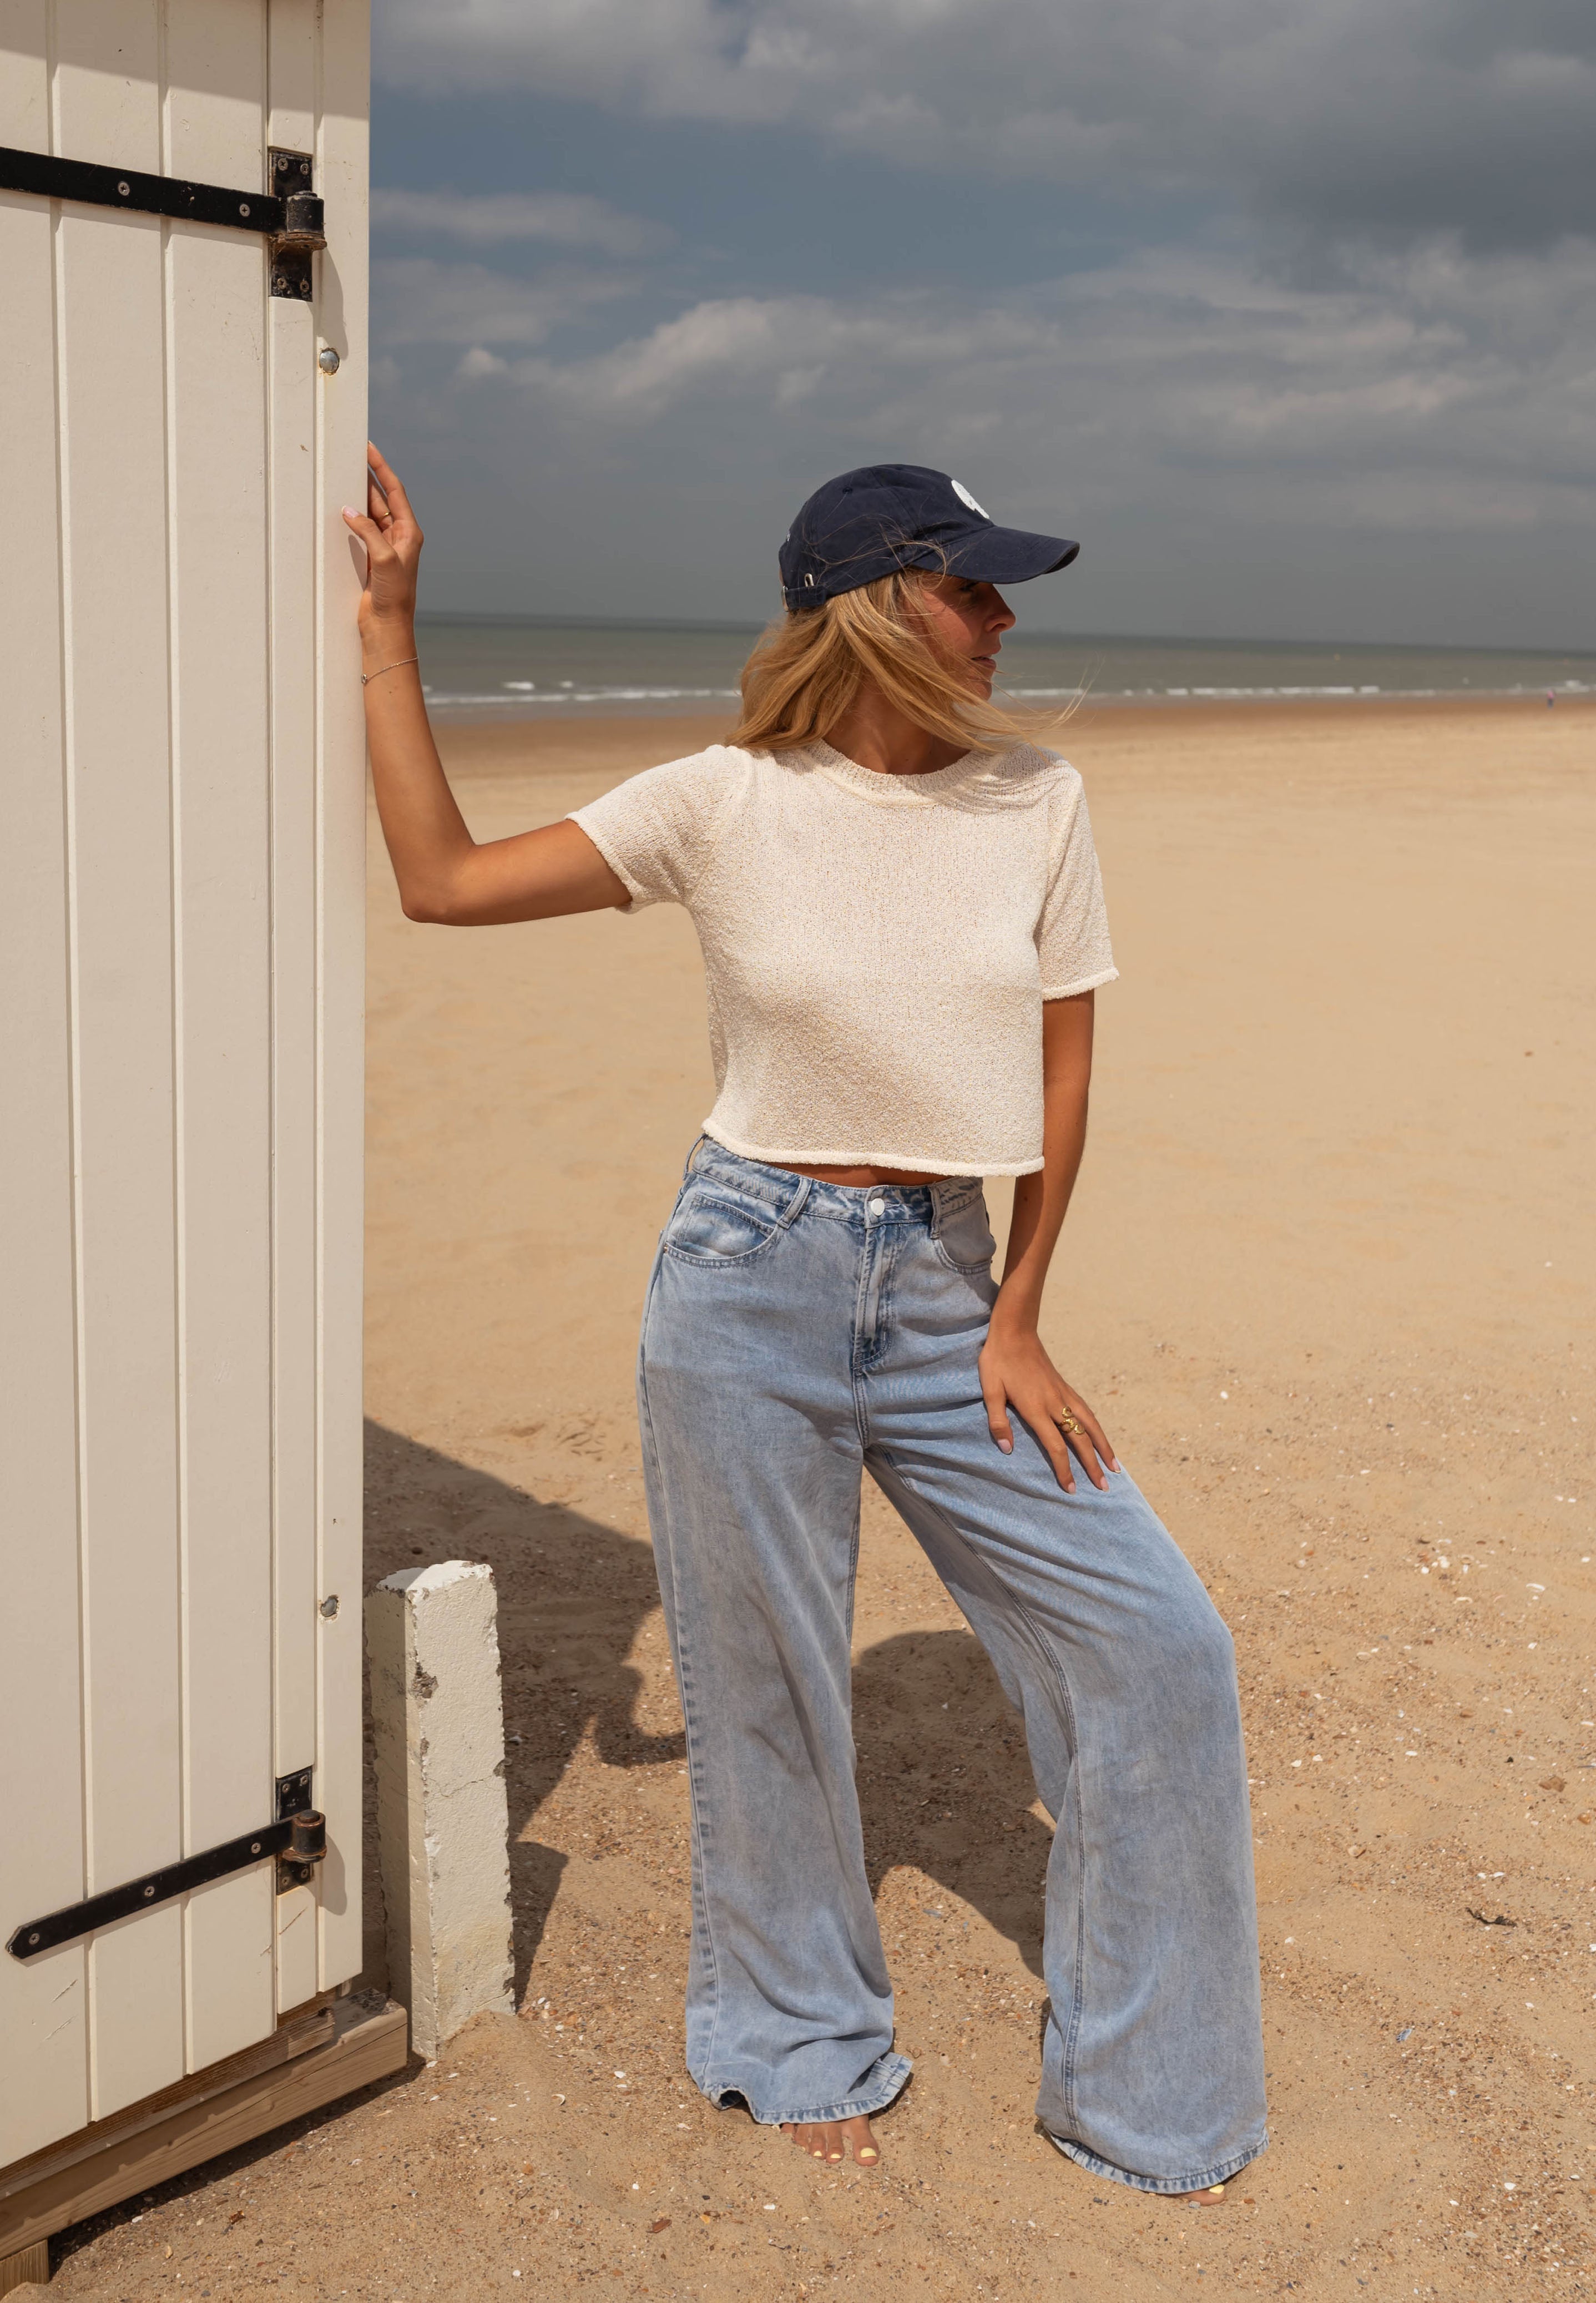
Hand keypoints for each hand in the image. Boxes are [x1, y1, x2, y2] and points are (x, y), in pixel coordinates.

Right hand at [342, 442, 421, 641]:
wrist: (387, 626)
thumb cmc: (393, 596)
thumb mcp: (383, 559)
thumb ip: (368, 532)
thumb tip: (348, 510)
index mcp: (409, 532)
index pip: (395, 491)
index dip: (382, 468)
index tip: (369, 448)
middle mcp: (398, 536)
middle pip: (381, 498)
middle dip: (368, 476)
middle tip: (351, 455)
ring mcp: (383, 547)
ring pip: (368, 512)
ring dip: (357, 494)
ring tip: (342, 473)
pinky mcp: (369, 558)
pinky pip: (359, 530)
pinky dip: (349, 517)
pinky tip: (337, 507)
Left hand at [978, 1321, 1118, 1492]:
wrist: (1015, 1331)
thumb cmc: (998, 1361)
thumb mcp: (990, 1390)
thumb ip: (998, 1422)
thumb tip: (1007, 1450)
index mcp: (1036, 1408)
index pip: (1056, 1446)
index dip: (1065, 1469)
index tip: (1072, 1489)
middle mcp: (1055, 1403)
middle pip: (1080, 1439)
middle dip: (1092, 1465)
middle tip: (1104, 1487)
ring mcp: (1063, 1394)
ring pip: (1091, 1424)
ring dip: (1104, 1447)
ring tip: (1115, 1466)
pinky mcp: (1065, 1386)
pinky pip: (1087, 1411)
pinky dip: (1097, 1427)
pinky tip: (1100, 1436)